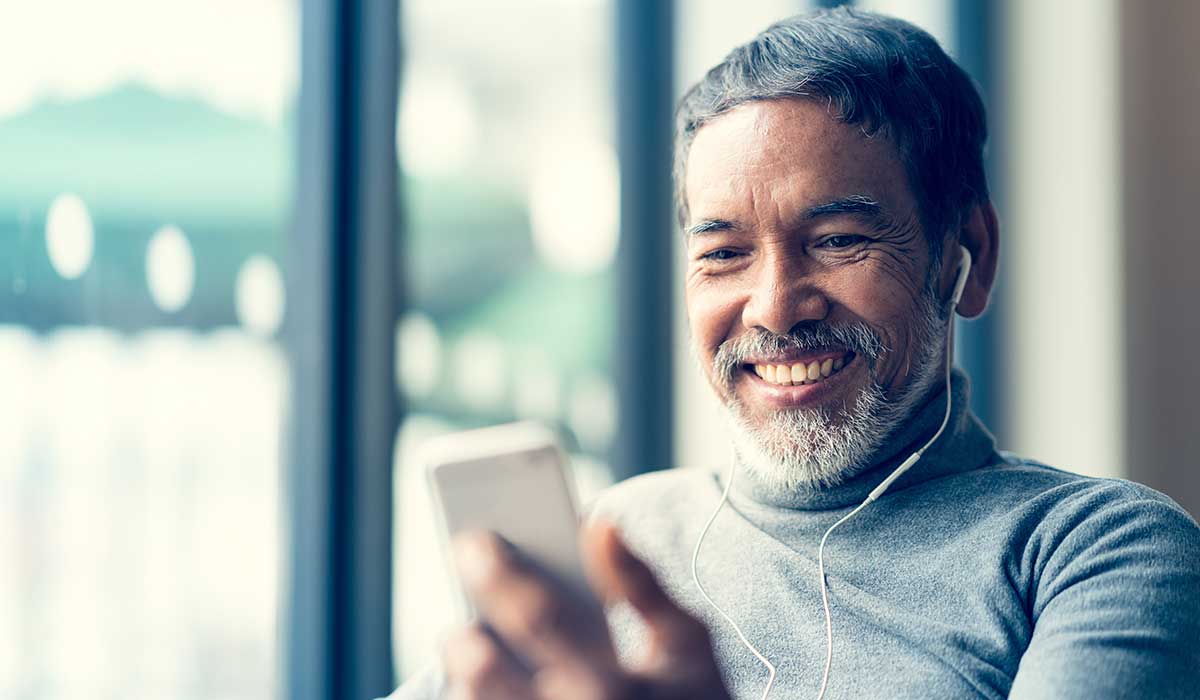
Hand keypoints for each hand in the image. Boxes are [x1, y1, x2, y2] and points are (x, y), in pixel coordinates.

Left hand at [443, 521, 730, 699]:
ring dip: (466, 680)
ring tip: (471, 658)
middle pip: (488, 675)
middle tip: (462, 623)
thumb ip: (641, 583)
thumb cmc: (691, 695)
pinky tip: (483, 687)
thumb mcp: (686, 640)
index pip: (540, 619)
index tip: (472, 541)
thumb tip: (601, 523)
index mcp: (612, 684)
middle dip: (465, 641)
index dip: (499, 575)